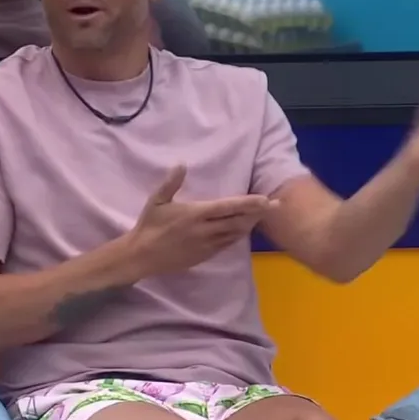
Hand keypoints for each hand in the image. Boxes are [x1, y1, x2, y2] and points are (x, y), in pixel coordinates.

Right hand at [128, 165, 276, 276]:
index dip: (249, 203)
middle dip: (258, 213)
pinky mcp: (205, 255)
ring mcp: (206, 245)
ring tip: (264, 215)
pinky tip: (243, 230)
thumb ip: (171, 183)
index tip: (266, 199)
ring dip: (250, 224)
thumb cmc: (149, 225)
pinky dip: (237, 236)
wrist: (142, 256)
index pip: (228, 207)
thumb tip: (182, 163)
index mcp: (196, 214)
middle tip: (277, 206)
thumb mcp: (157, 201)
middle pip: (238, 221)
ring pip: (235, 234)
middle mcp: (205, 230)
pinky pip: (226, 244)